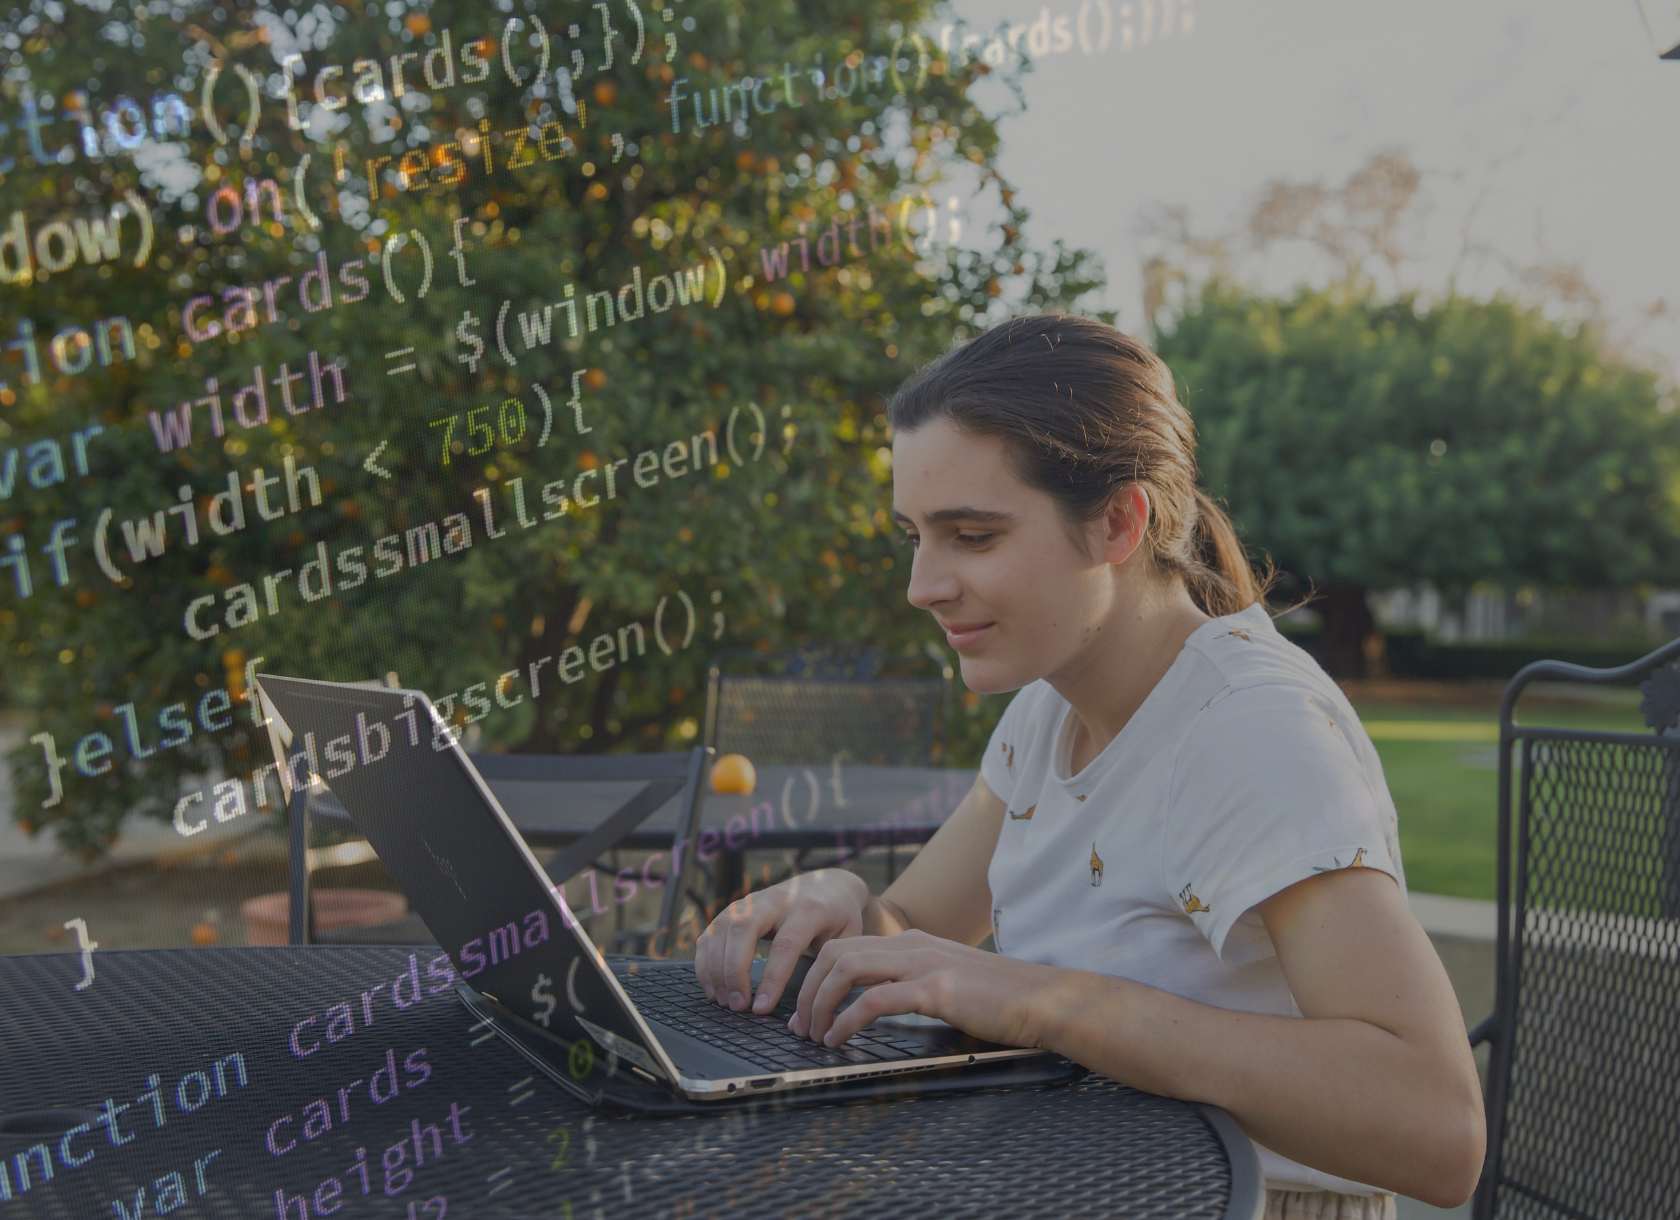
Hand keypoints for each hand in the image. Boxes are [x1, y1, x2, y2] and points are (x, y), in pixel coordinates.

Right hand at [693, 868, 869, 1014]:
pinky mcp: (735, 908)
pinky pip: (711, 932)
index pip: (785, 944)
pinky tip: (711, 986)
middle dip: (734, 971)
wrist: (828, 885)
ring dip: (716, 968)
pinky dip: (706, 960)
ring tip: (723, 1002)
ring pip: (722, 928)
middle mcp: (775, 900)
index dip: (771, 978)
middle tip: (737, 1006)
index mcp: (809, 909)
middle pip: (744, 929)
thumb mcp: (846, 938)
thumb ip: (829, 966)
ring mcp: (751, 901)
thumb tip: (812, 1008)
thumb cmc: (839, 919)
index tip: (761, 1008)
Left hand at [788, 929, 1058, 1049]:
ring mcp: (923, 963)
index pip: (845, 947)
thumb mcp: (948, 981)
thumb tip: (876, 1006)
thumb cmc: (998, 1000)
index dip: (815, 978)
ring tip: (816, 1035)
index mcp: (913, 943)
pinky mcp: (936, 989)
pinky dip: (846, 1021)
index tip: (805, 1012)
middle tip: (800, 1027)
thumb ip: (914, 984)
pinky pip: (873, 1001)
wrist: (1043, 999)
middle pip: (835, 953)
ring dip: (820, 1004)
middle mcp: (912, 945)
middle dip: (807, 990)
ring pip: (846, 970)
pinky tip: (840, 1040)